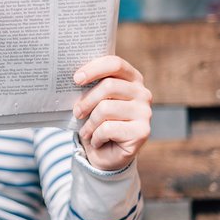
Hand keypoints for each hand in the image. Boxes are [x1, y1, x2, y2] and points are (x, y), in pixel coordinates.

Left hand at [72, 55, 151, 171]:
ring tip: (86, 131)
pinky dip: (96, 137)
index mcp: (132, 79)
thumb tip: (75, 77)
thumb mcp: (92, 101)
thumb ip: (90, 87)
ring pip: (106, 108)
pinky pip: (108, 128)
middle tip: (76, 112)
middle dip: (87, 100)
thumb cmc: (96, 122)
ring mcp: (145, 112)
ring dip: (90, 123)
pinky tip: (97, 141)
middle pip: (109, 86)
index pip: (115, 64)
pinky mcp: (142, 131)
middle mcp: (143, 93)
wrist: (105, 155)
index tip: (76, 79)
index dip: (94, 69)